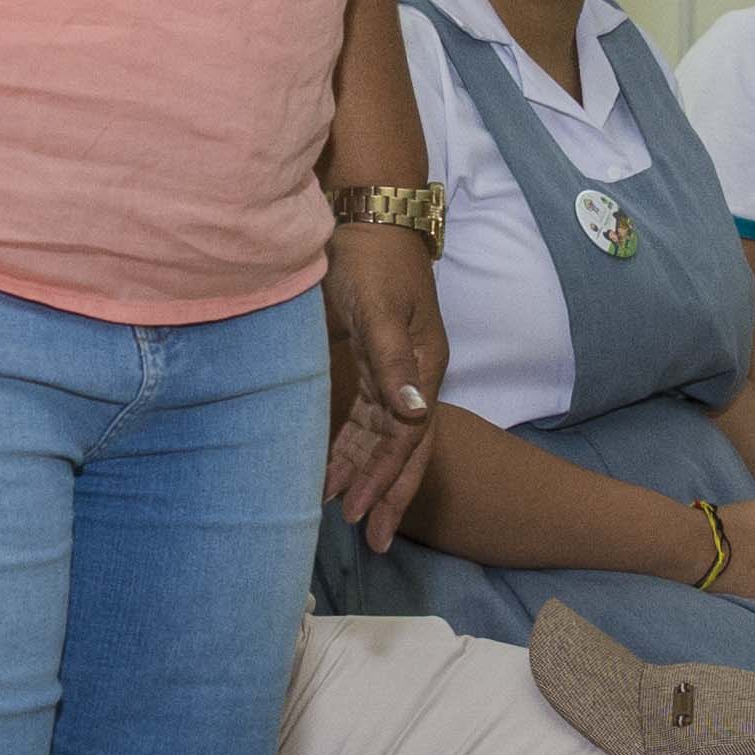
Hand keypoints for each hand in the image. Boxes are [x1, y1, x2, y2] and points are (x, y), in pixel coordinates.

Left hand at [322, 227, 439, 547]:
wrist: (367, 217)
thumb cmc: (375, 259)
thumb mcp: (382, 311)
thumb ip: (394, 364)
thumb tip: (414, 416)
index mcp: (425, 367)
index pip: (411, 440)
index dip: (391, 482)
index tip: (370, 521)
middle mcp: (413, 377)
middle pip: (402, 448)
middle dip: (384, 492)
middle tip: (369, 538)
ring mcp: (393, 372)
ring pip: (380, 437)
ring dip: (361, 472)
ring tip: (339, 510)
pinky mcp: (370, 362)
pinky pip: (363, 417)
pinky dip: (348, 445)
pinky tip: (329, 468)